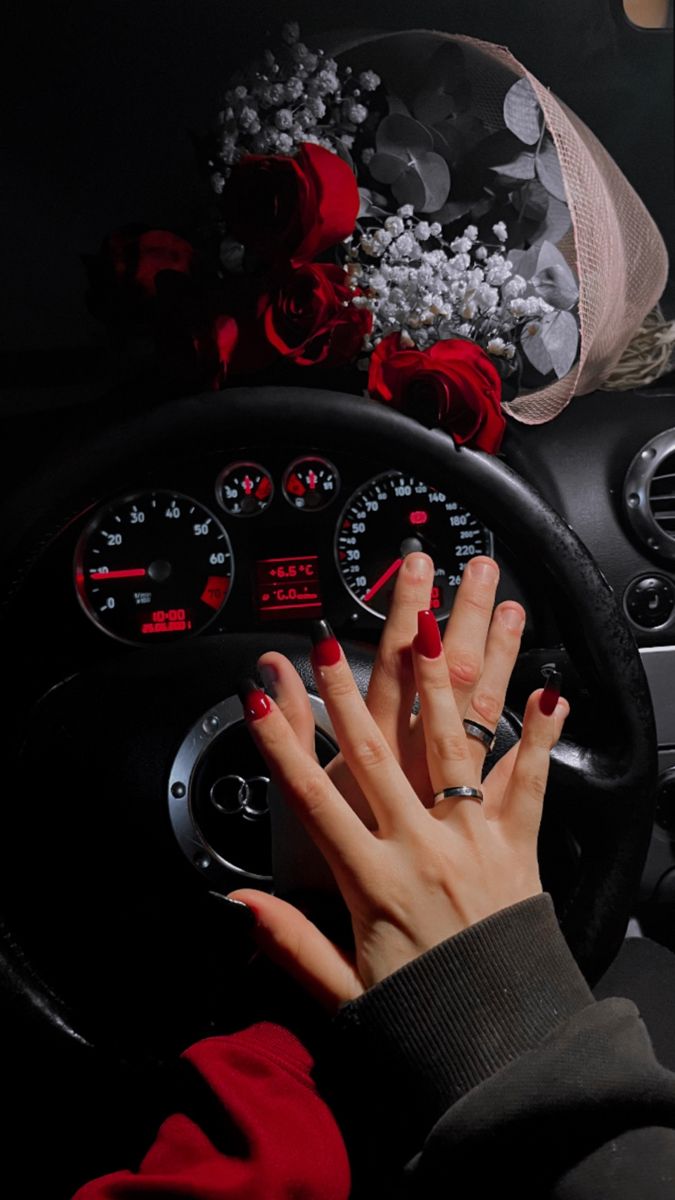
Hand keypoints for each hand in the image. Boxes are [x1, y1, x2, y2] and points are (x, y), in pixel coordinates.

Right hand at [230, 556, 567, 1010]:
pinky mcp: (518, 848)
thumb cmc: (422, 1014)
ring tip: (428, 630)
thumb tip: (236, 904)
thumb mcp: (342, 990)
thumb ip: (289, 942)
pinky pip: (528, 784)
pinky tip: (550, 690)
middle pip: (377, 756)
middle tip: (332, 642)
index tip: (259, 701)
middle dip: (349, 694)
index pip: (314, 800)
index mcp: (371, 882)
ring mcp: (473, 842)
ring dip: (436, 686)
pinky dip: (540, 737)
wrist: (503, 1044)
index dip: (283, 747)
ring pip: (450, 750)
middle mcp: (421, 849)